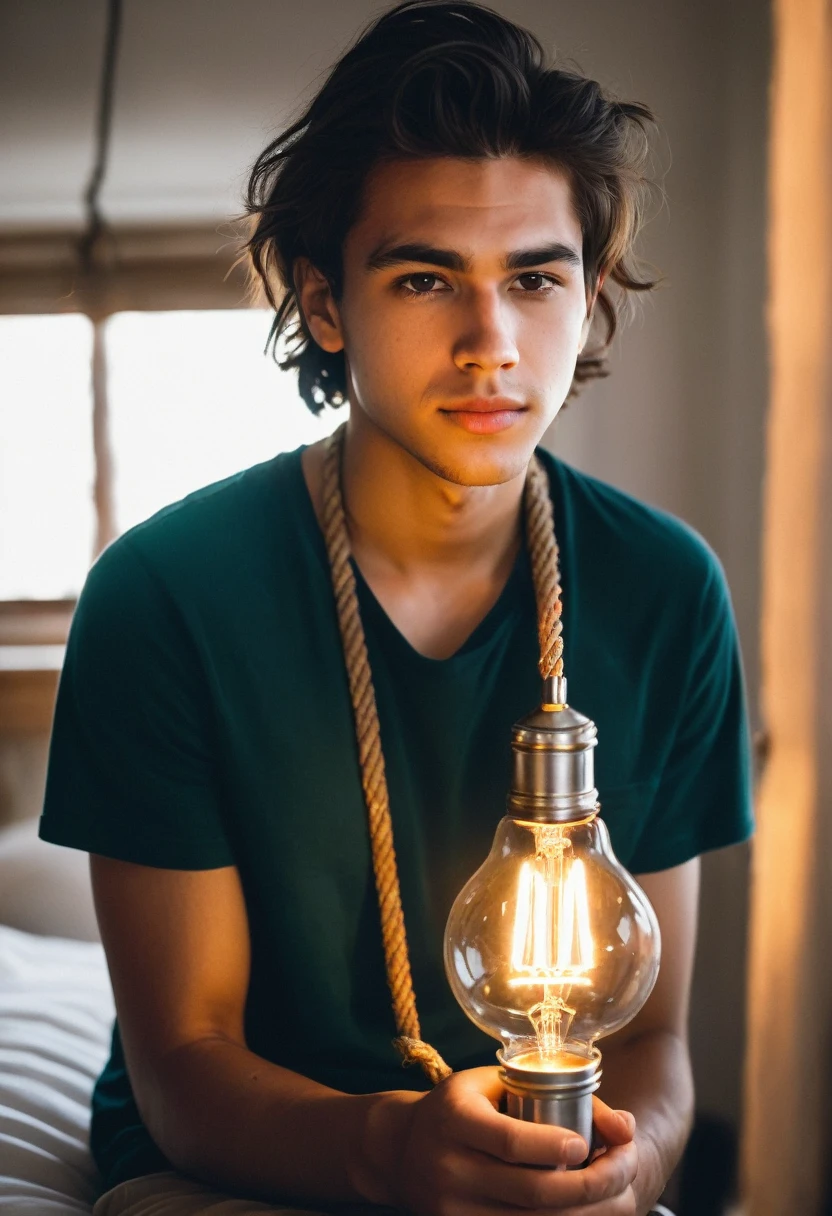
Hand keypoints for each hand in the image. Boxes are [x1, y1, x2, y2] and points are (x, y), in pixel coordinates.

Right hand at [356, 1066, 638, 1214]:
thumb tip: (627, 1126)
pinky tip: (586, 1212)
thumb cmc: (462, 1108)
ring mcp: (453, 1210)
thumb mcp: (497, 1084)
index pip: (510, 1141)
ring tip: (619, 1194)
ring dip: (588, 1213)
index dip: (556, 1147)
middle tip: (626, 1167)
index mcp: (454, 1118)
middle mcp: (449, 1168)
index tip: (588, 1145)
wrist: (403, 1149)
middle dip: (594, 1184)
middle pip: (534, 1193)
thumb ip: (560, 1095)